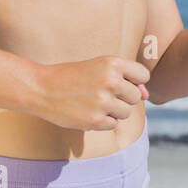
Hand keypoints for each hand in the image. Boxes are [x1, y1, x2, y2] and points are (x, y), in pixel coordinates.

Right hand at [30, 55, 150, 130]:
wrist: (42, 88)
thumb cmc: (73, 77)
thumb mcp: (98, 69)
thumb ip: (125, 79)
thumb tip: (146, 96)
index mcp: (112, 63)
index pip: (143, 75)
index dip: (134, 81)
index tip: (120, 82)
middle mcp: (111, 81)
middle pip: (135, 96)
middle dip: (123, 97)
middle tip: (101, 93)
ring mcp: (104, 102)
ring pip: (126, 112)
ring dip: (114, 111)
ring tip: (95, 103)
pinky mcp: (96, 121)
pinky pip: (113, 124)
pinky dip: (104, 121)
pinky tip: (89, 112)